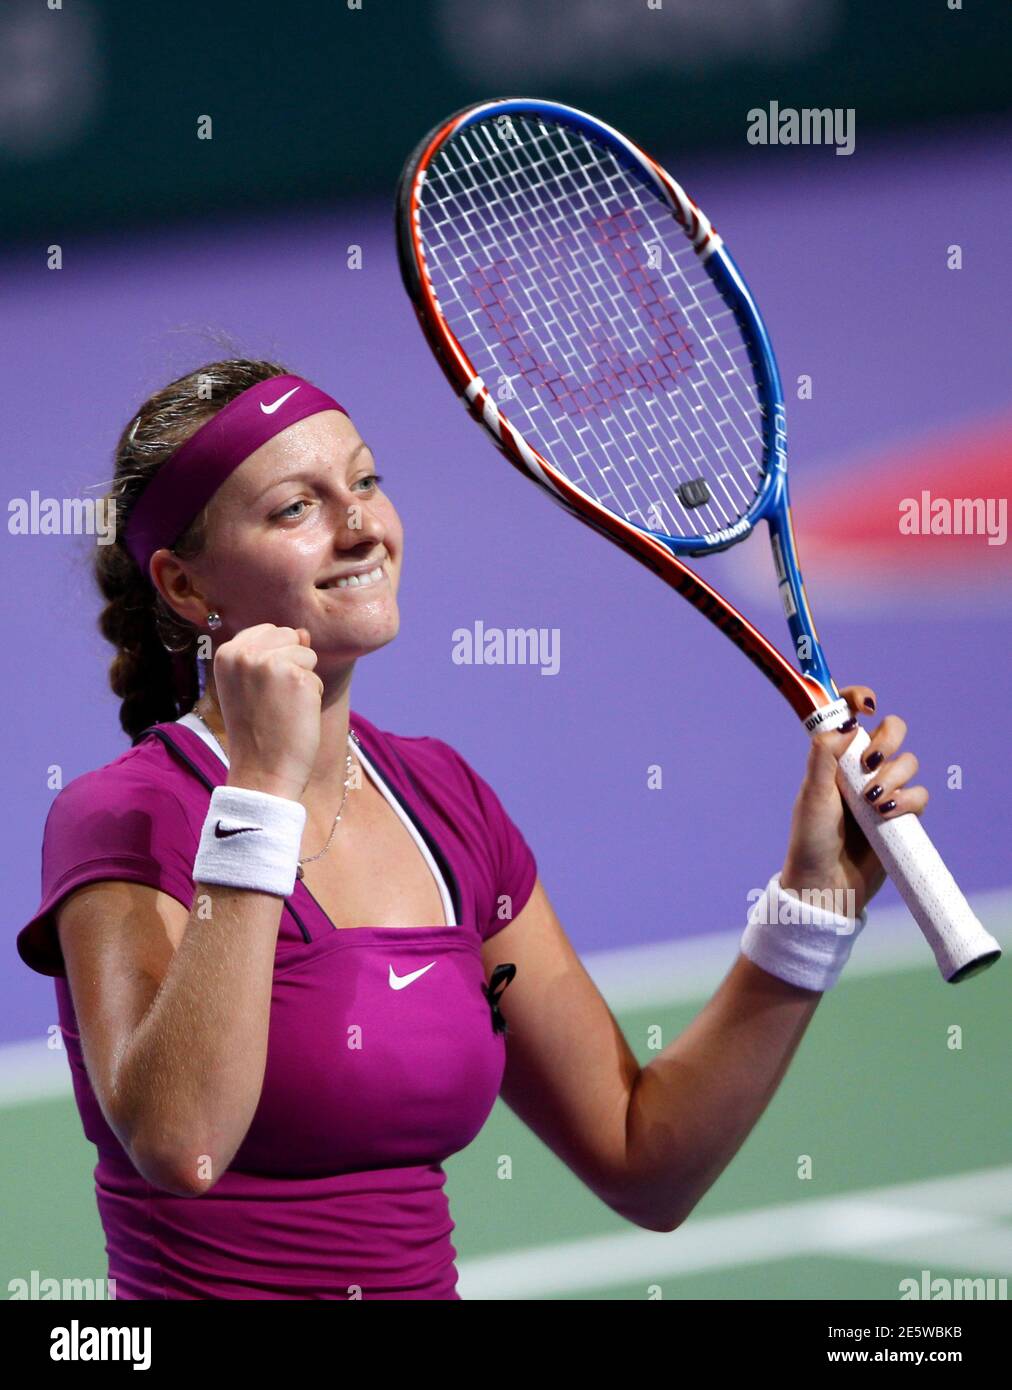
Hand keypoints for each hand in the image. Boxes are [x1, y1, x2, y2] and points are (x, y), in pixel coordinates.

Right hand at [214, 624, 322, 800]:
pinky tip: (293, 717)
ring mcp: (270, 663)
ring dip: (303, 681)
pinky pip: (317, 678)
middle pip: (289, 636)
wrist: (261, 772)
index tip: (261, 691)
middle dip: (291, 665)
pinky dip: (313, 698)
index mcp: (226, 653)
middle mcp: (244, 653)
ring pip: (307, 654)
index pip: (268, 631)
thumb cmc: (256, 732)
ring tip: (282, 708)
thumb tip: (303, 631)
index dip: (274, 660)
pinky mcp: (297, 678)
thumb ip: (271, 654)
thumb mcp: (251, 685)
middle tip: (272, 701)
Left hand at [779, 685, 928, 917]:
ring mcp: (882, 792)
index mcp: (835, 758)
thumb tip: (846, 723)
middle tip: (870, 761)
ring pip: (908, 763)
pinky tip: (888, 813)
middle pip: (892, 731)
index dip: (860, 700)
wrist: (826, 885)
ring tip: (872, 800)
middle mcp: (860, 770)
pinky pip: (919, 795)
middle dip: (888, 738)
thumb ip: (823, 757)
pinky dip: (907, 799)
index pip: (851, 717)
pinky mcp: (901, 816)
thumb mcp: (812, 795)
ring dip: (894, 775)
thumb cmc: (811, 840)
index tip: (867, 704)